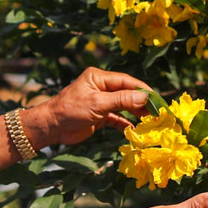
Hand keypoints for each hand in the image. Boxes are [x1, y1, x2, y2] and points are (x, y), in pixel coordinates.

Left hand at [25, 67, 151, 146]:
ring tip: (150, 122)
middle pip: (127, 93)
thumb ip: (121, 100)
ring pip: (124, 106)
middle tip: (156, 113)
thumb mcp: (97, 104)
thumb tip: (144, 97)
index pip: (126, 81)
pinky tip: (135, 129)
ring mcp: (101, 102)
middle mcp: (101, 87)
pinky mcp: (99, 116)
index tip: (156, 99)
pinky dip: (126, 123)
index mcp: (99, 77)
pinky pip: (117, 118)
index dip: (142, 89)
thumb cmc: (70, 110)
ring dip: (136, 113)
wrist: (51, 127)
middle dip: (141, 102)